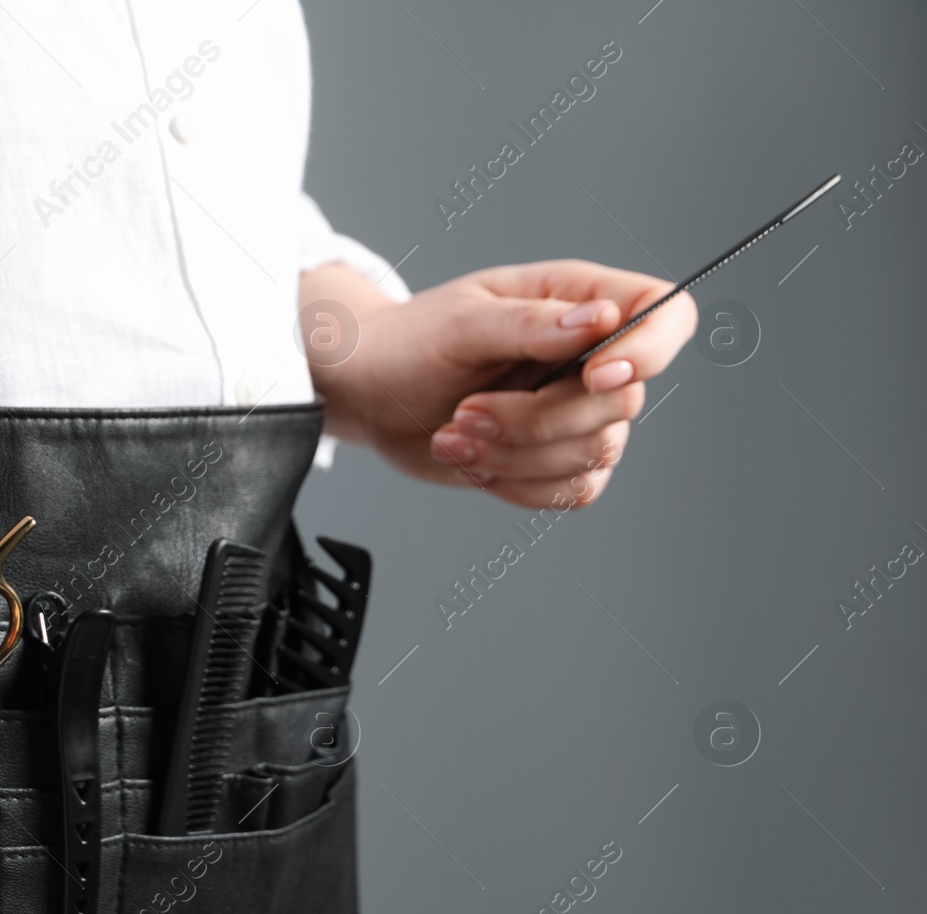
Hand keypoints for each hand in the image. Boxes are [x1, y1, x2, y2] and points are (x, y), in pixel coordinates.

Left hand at [305, 260, 696, 507]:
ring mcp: (576, 411)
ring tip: (453, 435)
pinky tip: (470, 460)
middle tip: (465, 412)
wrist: (371, 394)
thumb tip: (600, 319)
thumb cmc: (409, 342)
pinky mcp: (555, 459)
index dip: (649, 350)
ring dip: (515, 456)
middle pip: (624, 402)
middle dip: (538, 420)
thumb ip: (530, 322)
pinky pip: (572, 491)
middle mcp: (590, 355)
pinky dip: (516, 485)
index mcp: (578, 299)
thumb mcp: (460, 323)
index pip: (665, 315)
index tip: (592, 375)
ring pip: (595, 454)